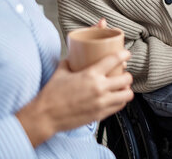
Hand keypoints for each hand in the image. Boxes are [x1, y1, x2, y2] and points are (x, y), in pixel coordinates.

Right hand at [16, 50, 133, 146]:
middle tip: (123, 74)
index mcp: (90, 74)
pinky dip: (121, 101)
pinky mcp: (100, 114)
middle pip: (126, 78)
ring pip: (127, 94)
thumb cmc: (51, 94)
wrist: (44, 116)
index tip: (126, 54)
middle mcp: (99, 88)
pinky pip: (119, 106)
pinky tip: (116, 98)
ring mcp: (101, 102)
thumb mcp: (61, 71)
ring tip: (122, 88)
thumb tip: (74, 54)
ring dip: (126, 89)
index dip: (124, 55)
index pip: (115, 59)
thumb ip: (70, 61)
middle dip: (127, 75)